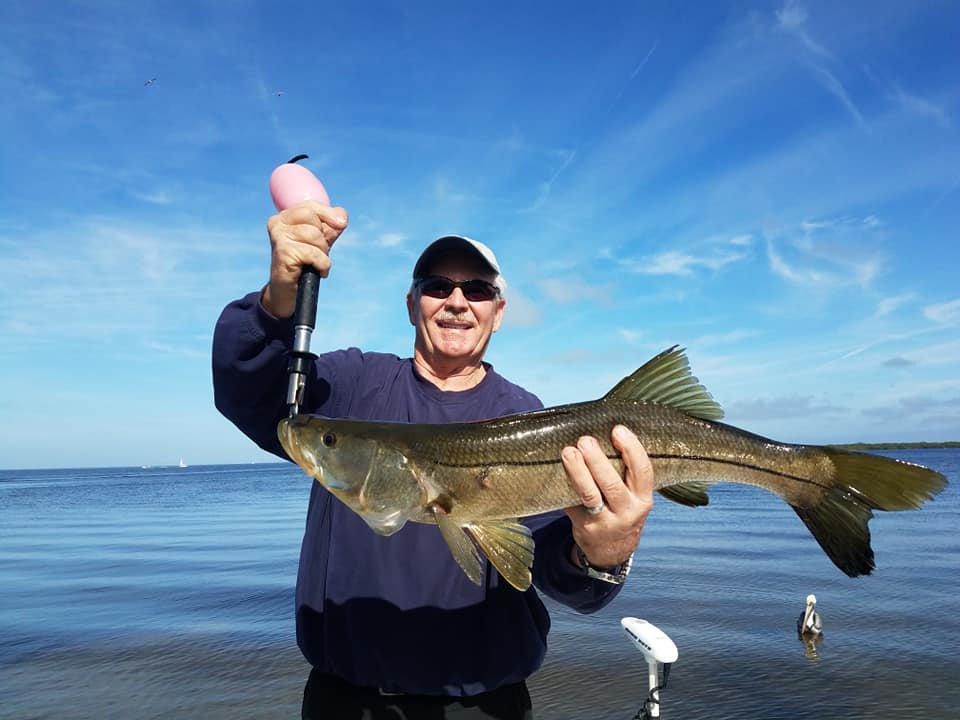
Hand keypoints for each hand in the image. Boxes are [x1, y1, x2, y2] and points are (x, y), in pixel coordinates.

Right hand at [261, 201, 348, 317]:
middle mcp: (278, 223)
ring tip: (316, 262)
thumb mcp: (320, 242)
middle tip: (319, 251)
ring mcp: (279, 237)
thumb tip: (342, 215)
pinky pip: (314, 253)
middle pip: (312, 216)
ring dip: (323, 253)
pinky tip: (318, 272)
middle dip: (323, 236)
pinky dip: (323, 264)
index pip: (310, 205)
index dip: (328, 213)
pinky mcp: (283, 253)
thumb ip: (331, 227)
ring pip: (315, 236)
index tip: (342, 224)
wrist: (289, 291)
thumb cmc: (304, 263)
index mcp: (285, 217)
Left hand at [562, 425, 653, 569]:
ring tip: (567, 452)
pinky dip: (565, 487)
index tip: (617, 430)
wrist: (614, 550)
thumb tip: (602, 432)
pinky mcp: (585, 528)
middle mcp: (628, 511)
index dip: (631, 449)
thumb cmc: (622, 510)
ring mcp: (606, 522)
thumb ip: (625, 471)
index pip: (642, 471)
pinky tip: (556, 471)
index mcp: (643, 498)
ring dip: (577, 472)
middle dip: (597, 460)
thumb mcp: (634, 495)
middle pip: (612, 484)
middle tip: (585, 440)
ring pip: (590, 495)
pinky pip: (572, 504)